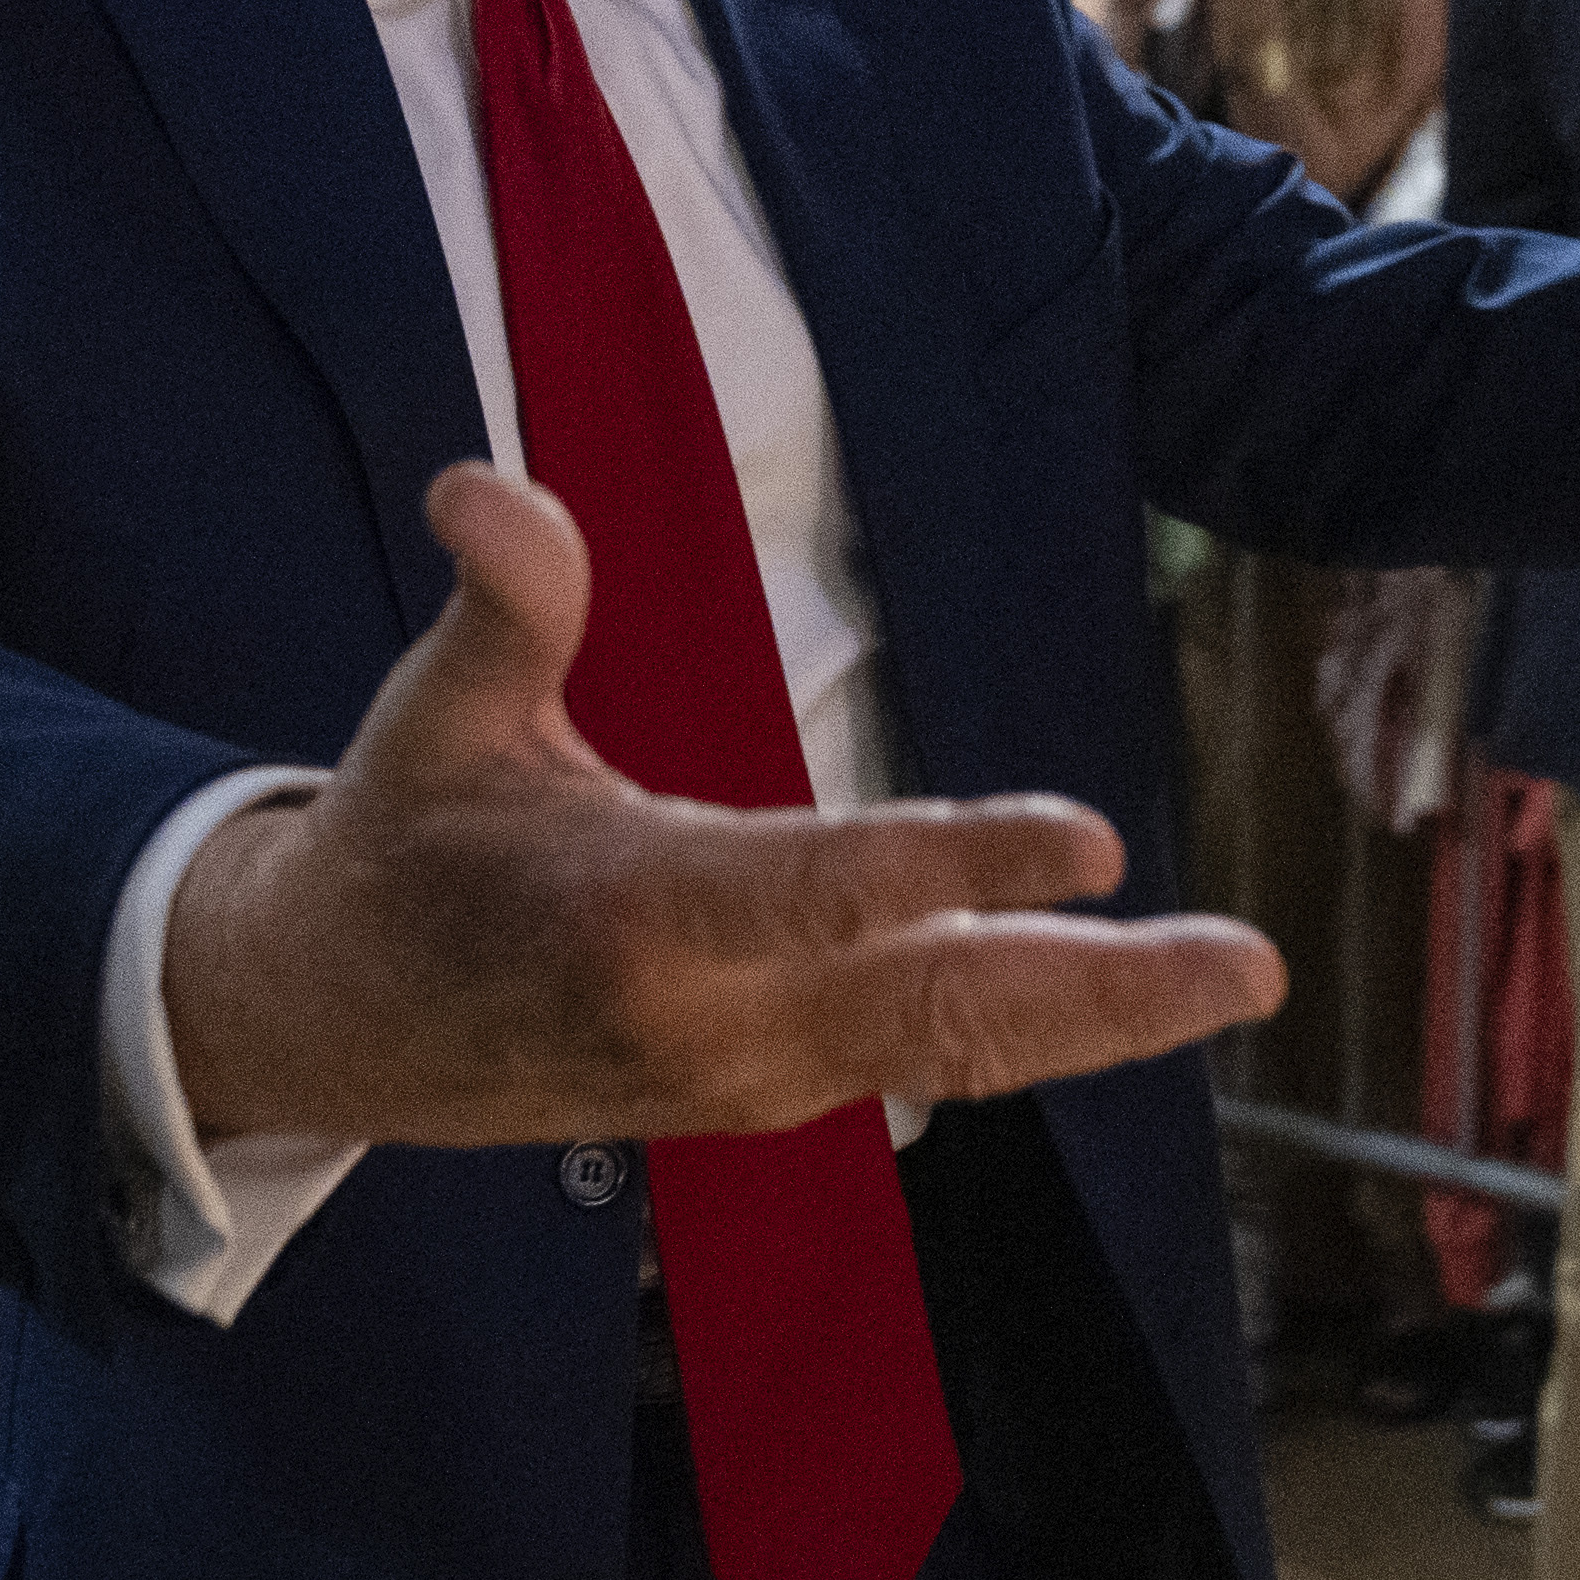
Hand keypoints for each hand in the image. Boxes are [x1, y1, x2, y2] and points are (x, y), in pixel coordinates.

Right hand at [161, 468, 1281, 1149]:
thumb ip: (502, 606)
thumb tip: (484, 486)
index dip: (955, 863)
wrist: (331, 1031)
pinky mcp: (771, 1093)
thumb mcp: (431, 717)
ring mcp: (751, 1077)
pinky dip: (1035, 1034)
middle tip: (1248, 966)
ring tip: (1235, 979)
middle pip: (938, 1013)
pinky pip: (925, 1059)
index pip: (823, 891)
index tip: (1090, 840)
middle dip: (1102, 994)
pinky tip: (1134, 996)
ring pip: (952, 1051)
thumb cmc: (400, 847)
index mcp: (630, 920)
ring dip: (1100, 1021)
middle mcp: (710, 1022)